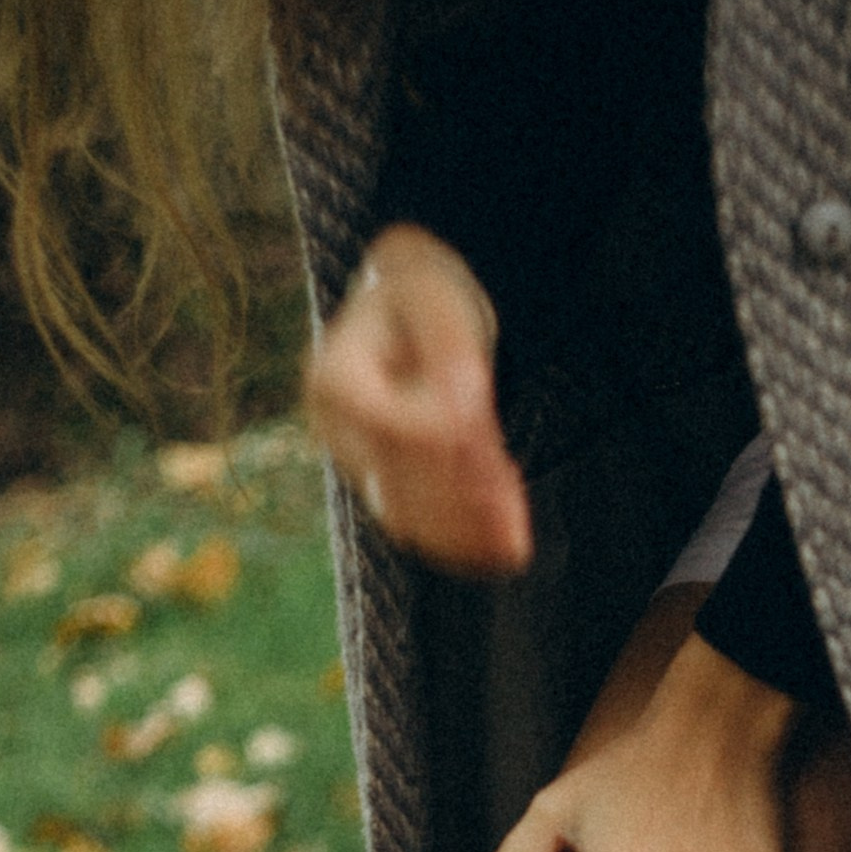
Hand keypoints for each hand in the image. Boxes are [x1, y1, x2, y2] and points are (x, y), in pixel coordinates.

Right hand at [304, 225, 531, 574]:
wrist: (406, 318)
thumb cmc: (422, 300)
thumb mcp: (437, 300)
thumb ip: (451, 349)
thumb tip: (466, 407)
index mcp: (335, 374)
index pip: (381, 418)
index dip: (429, 430)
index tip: (480, 424)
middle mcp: (336, 429)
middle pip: (398, 476)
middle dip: (459, 497)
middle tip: (514, 515)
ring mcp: (358, 465)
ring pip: (408, 515)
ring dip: (464, 531)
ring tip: (516, 542)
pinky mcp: (386, 489)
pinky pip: (421, 527)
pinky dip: (462, 543)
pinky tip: (507, 551)